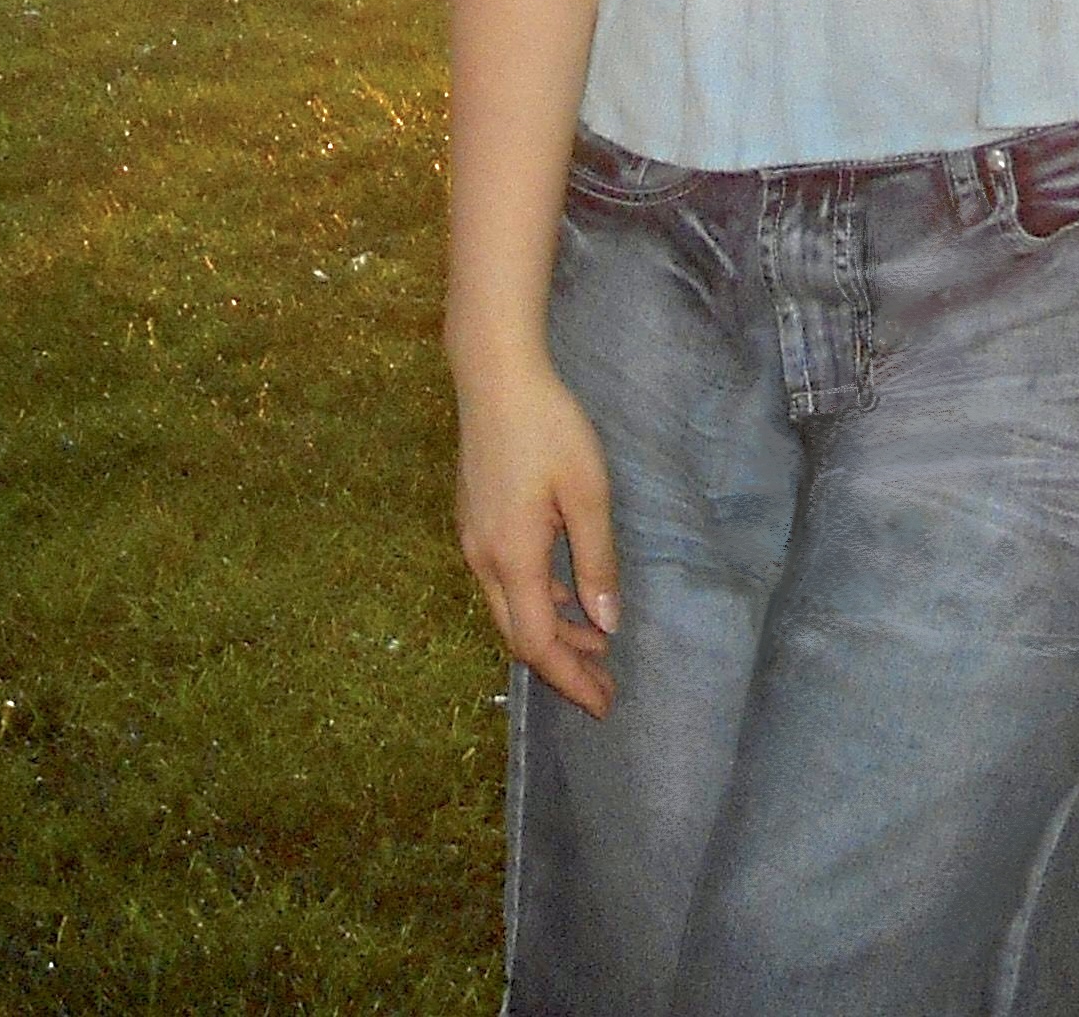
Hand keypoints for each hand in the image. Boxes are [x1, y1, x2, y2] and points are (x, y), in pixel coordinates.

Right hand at [457, 351, 618, 714]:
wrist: (493, 375)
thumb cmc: (548, 428)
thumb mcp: (587, 493)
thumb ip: (596, 561)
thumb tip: (606, 625)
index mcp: (512, 558)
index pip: (537, 644)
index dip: (571, 679)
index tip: (605, 703)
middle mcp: (483, 559)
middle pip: (518, 636)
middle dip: (562, 666)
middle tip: (605, 684)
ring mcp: (472, 539)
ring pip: (509, 609)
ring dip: (550, 631)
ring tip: (596, 641)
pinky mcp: (473, 520)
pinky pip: (504, 582)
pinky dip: (536, 601)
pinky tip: (565, 592)